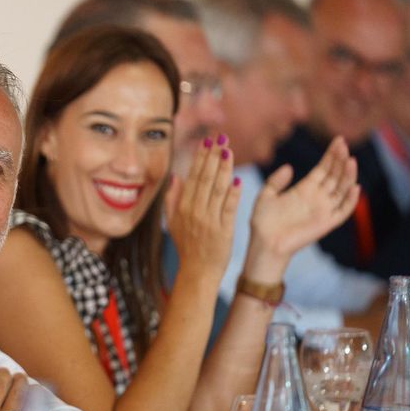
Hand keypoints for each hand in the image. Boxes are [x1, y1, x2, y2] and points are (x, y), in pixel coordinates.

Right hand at [165, 135, 239, 275]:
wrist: (197, 272)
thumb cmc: (187, 247)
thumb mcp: (172, 223)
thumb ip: (172, 199)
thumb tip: (176, 177)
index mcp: (183, 208)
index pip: (193, 177)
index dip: (201, 158)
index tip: (207, 142)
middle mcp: (194, 212)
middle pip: (205, 179)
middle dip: (213, 157)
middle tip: (220, 138)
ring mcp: (209, 221)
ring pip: (217, 190)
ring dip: (223, 169)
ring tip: (229, 151)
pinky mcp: (223, 231)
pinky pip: (228, 209)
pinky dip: (232, 195)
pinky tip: (237, 180)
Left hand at [245, 136, 358, 280]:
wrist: (264, 244)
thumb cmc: (263, 222)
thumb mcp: (265, 195)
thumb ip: (276, 180)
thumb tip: (290, 167)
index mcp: (304, 189)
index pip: (324, 168)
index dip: (332, 155)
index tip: (338, 140)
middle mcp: (317, 198)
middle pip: (335, 175)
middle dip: (340, 160)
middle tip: (344, 144)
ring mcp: (323, 210)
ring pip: (342, 189)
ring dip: (348, 175)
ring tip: (350, 160)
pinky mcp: (326, 224)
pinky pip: (343, 211)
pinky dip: (350, 200)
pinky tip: (354, 187)